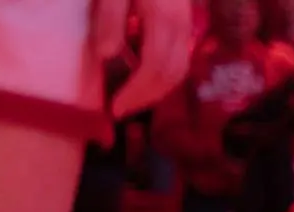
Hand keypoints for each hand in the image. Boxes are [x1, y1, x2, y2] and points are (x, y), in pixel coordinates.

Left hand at [96, 0, 196, 116]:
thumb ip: (110, 17)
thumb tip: (106, 55)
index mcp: (164, 20)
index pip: (154, 67)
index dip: (136, 92)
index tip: (114, 108)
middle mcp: (182, 26)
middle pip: (173, 73)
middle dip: (148, 97)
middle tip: (122, 111)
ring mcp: (186, 24)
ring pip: (181, 67)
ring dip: (158, 90)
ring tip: (133, 99)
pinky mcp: (184, 20)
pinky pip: (181, 56)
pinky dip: (164, 74)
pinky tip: (144, 75)